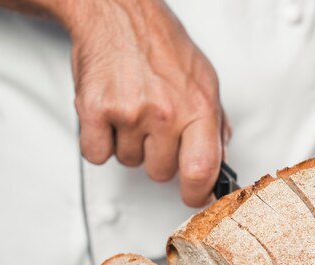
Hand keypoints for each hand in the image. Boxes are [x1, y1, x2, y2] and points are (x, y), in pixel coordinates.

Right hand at [66, 0, 228, 206]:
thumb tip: (219, 162)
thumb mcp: (204, 80)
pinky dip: (101, 141)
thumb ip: (215, 124)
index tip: (194, 196)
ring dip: (130, 145)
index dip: (197, 192)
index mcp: (198, 107)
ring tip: (133, 111)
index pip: (202, 170)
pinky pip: (98, 154)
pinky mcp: (96, 111)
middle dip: (159, 158)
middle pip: (161, 173)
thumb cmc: (161, 45)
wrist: (118, 14)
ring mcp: (130, 113)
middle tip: (155, 128)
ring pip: (130, 163)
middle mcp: (166, 112)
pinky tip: (112, 117)